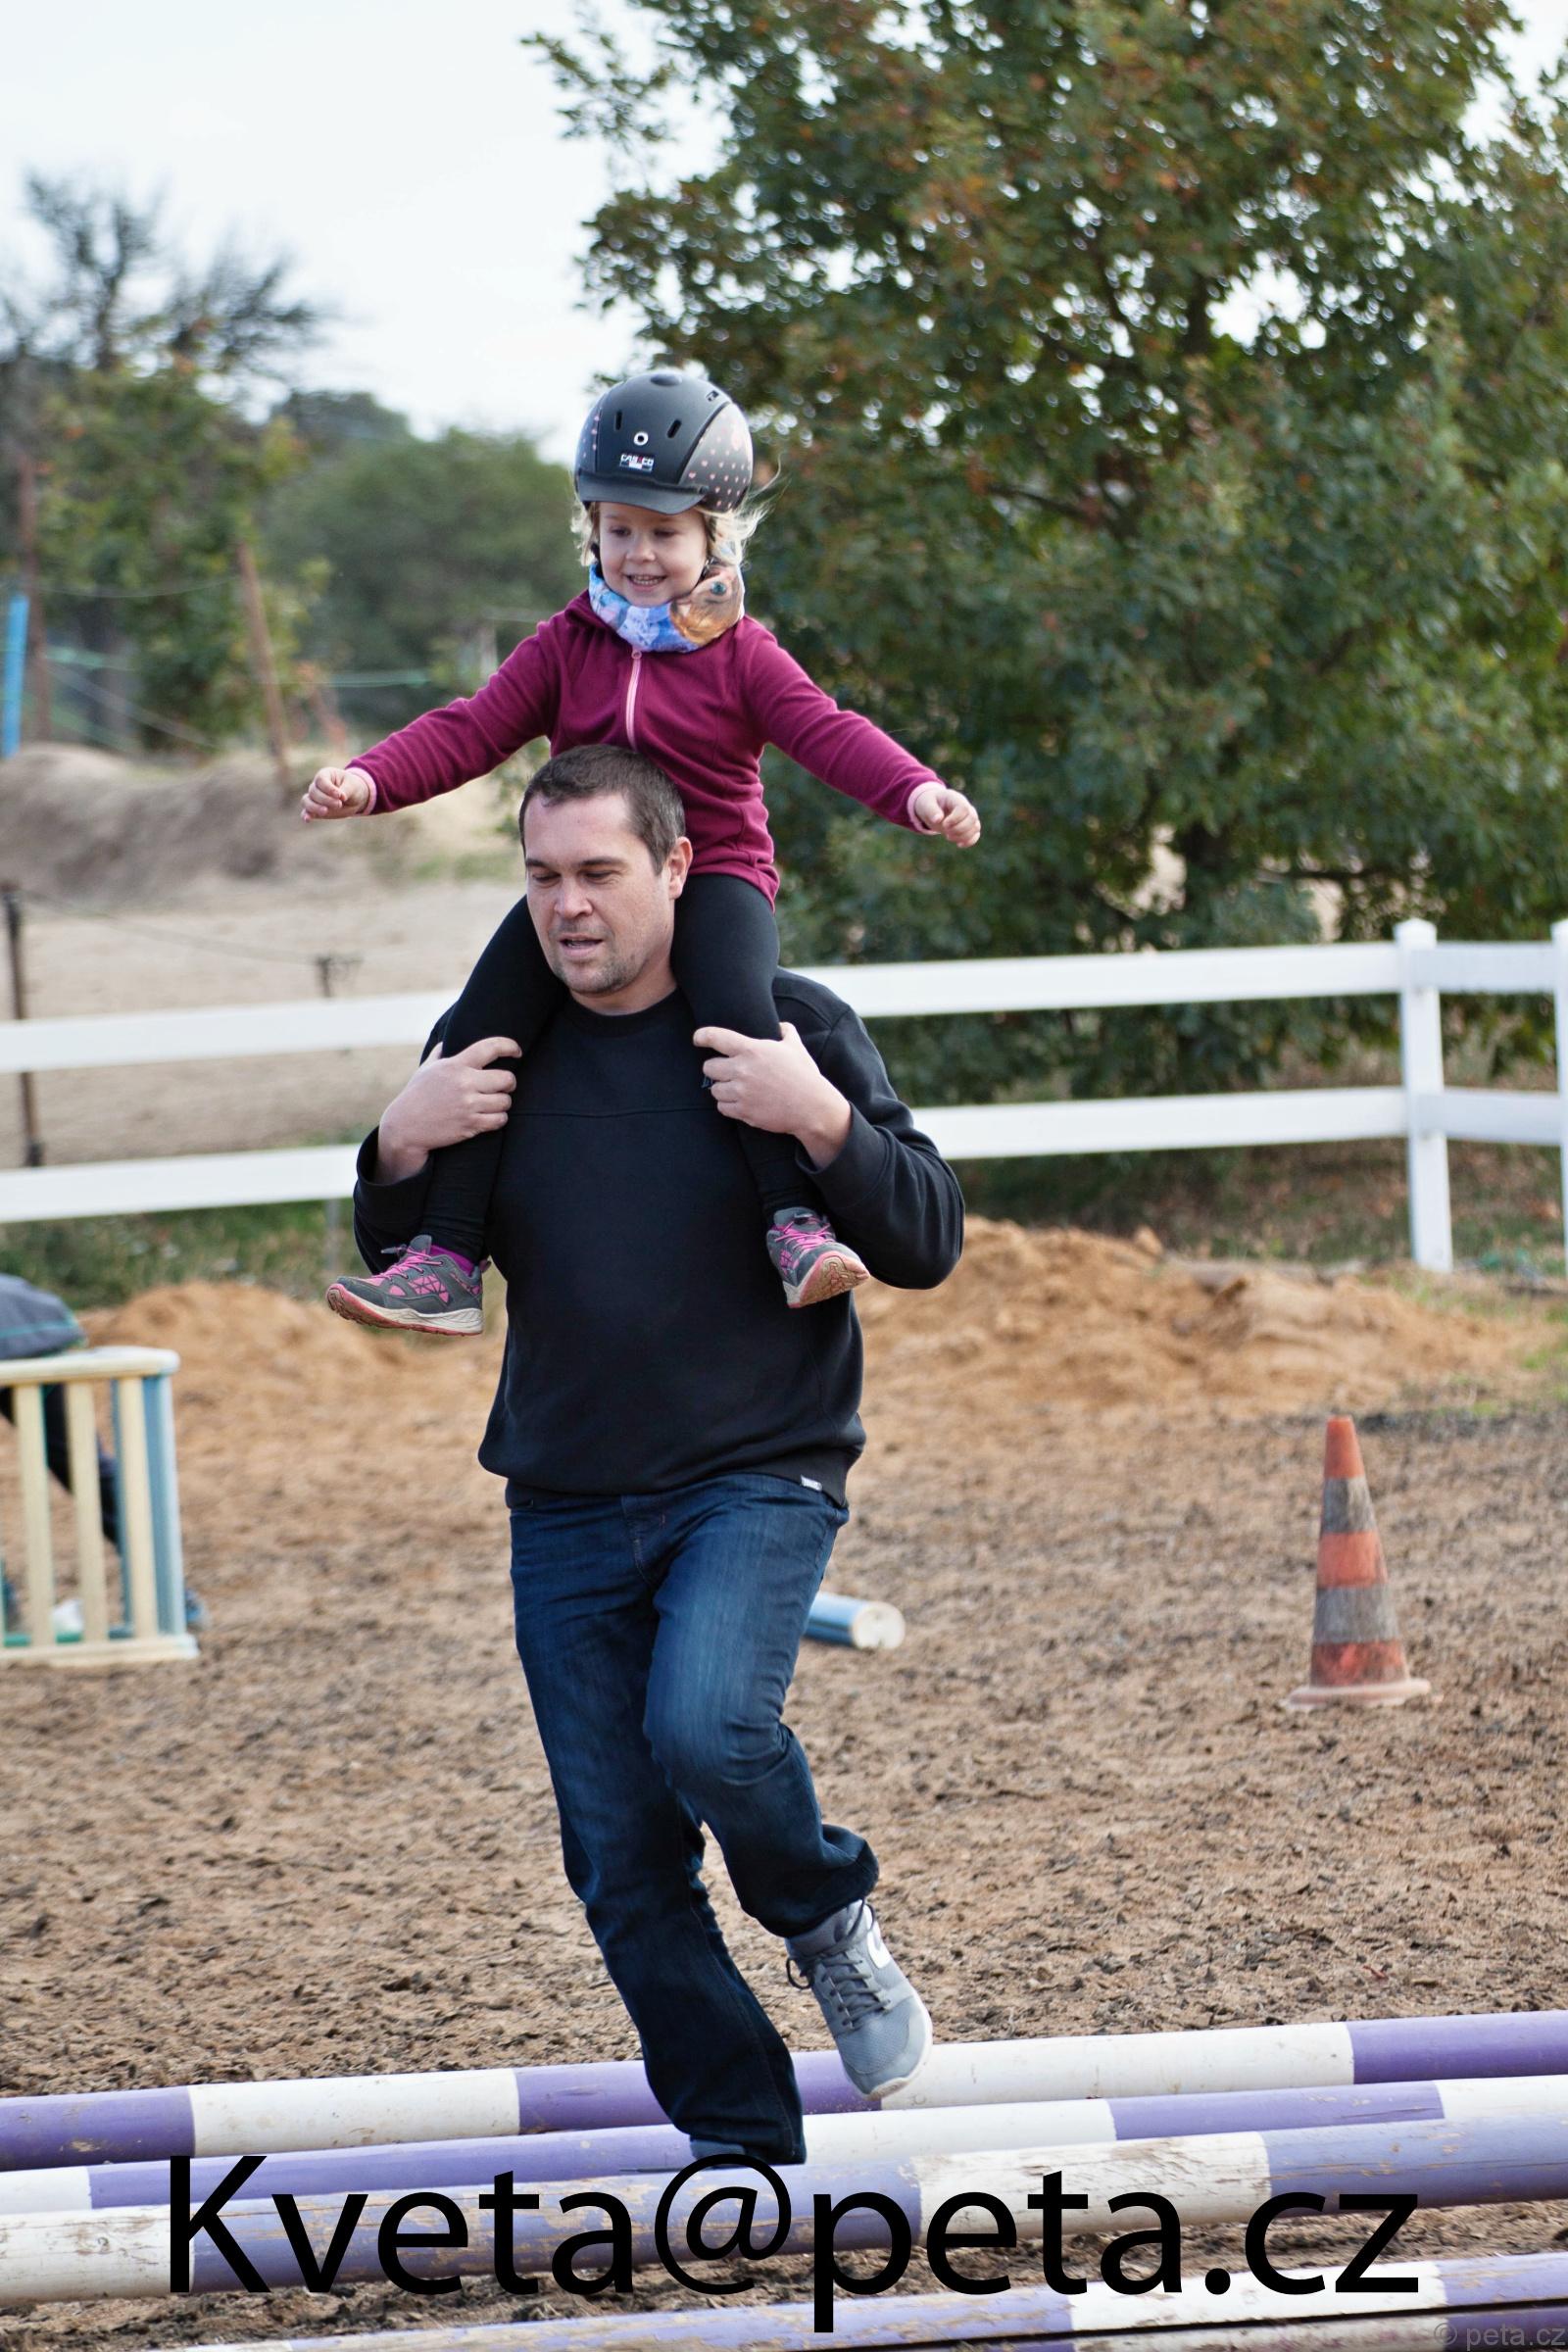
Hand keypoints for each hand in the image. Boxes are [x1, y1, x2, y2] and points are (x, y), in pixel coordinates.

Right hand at [301, 766, 373, 820]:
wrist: (354, 799)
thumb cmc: (353, 788)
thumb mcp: (353, 786)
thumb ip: (345, 790)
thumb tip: (340, 797)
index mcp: (325, 775)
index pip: (321, 780)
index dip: (328, 788)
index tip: (339, 796)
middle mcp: (317, 785)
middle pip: (314, 792)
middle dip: (326, 800)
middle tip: (339, 804)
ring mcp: (314, 798)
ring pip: (306, 801)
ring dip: (314, 807)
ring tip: (325, 812)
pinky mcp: (315, 810)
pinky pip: (306, 812)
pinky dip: (306, 815)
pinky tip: (308, 819)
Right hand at [375, 1036, 521, 1182]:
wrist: (405, 1127)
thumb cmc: (416, 1095)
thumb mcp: (426, 1069)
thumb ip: (440, 1053)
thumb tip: (448, 1041)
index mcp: (455, 1065)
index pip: (490, 1047)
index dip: (510, 1046)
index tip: (517, 1051)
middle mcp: (464, 1083)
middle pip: (507, 1078)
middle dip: (509, 1082)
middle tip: (505, 1085)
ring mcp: (468, 1105)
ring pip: (505, 1101)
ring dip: (503, 1103)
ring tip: (495, 1103)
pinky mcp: (470, 1125)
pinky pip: (499, 1120)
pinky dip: (499, 1119)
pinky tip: (491, 1117)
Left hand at [694, 1023, 852, 1167]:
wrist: (812, 1107)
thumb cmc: (804, 1075)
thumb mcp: (796, 1047)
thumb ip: (786, 1031)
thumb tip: (781, 1025)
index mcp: (752, 1050)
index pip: (716, 1037)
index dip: (702, 1036)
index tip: (697, 1038)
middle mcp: (742, 1070)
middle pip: (708, 1067)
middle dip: (715, 1068)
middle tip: (724, 1070)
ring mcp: (741, 1092)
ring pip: (714, 1089)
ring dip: (722, 1088)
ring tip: (734, 1088)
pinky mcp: (743, 1111)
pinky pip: (722, 1107)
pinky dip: (727, 1105)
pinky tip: (738, 1102)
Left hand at [912, 783, 980, 845]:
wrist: (933, 807)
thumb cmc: (929, 804)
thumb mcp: (926, 804)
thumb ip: (931, 810)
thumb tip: (938, 819)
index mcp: (955, 798)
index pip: (964, 808)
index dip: (955, 819)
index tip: (944, 824)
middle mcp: (966, 806)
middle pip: (972, 818)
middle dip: (959, 829)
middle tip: (945, 830)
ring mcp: (969, 816)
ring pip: (976, 827)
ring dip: (963, 836)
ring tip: (948, 837)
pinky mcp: (969, 826)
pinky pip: (976, 834)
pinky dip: (969, 841)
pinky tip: (959, 844)